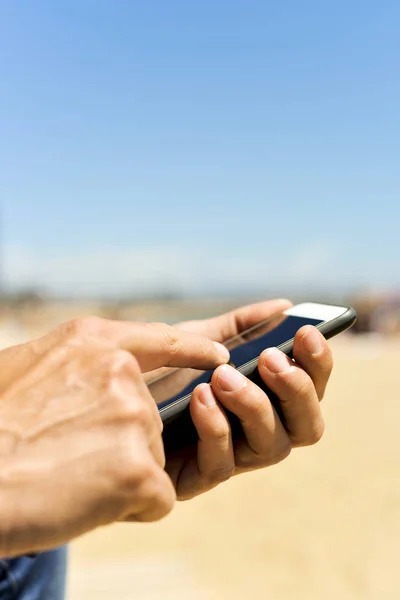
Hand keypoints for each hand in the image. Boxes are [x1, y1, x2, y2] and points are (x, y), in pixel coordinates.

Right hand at [0, 317, 228, 555]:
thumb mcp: (27, 369)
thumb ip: (78, 367)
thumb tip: (112, 378)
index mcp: (91, 342)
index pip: (162, 339)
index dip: (193, 349)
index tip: (218, 356)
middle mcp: (120, 373)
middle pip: (151, 417)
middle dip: (123, 443)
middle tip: (71, 458)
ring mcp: (134, 419)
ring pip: (150, 457)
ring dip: (120, 475)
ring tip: (70, 478)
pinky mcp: (139, 469)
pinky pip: (155, 495)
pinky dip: (128, 507)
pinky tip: (84, 501)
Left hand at [165, 299, 333, 498]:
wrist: (103, 395)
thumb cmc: (155, 370)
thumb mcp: (196, 339)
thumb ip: (239, 325)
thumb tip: (285, 306)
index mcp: (264, 401)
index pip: (309, 392)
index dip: (317, 364)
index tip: (306, 331)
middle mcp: (255, 433)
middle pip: (307, 426)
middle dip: (296, 390)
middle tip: (270, 359)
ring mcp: (229, 459)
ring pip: (273, 447)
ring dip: (254, 405)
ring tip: (223, 374)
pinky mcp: (194, 480)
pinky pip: (222, 465)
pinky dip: (216, 427)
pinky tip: (199, 397)